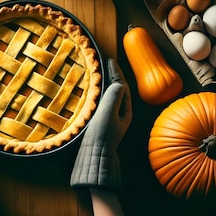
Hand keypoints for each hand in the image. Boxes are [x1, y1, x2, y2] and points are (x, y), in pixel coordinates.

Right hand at [70, 58, 132, 189]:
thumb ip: (113, 97)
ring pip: (109, 95)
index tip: (110, 60)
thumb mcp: (108, 114)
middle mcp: (119, 113)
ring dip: (105, 83)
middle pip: (117, 89)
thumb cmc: (101, 135)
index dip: (116, 72)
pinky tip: (91, 90)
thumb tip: (117, 83)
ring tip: (98, 72)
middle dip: (112, 75)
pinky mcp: (100, 121)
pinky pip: (101, 102)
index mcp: (124, 110)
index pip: (122, 86)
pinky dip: (98, 92)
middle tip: (105, 62)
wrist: (93, 155)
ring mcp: (110, 117)